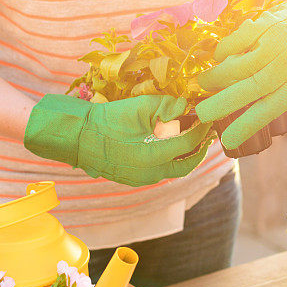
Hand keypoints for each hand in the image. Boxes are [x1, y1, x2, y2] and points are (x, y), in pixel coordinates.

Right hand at [24, 94, 211, 185]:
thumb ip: (168, 107)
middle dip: (200, 149)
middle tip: (207, 135)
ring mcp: (142, 178)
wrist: (79, 136)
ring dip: (185, 156)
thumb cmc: (109, 119)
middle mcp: (152, 172)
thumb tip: (187, 107)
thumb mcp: (140, 107)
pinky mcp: (133, 179)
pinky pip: (159, 172)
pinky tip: (170, 147)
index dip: (202, 129)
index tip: (208, 118)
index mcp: (155, 155)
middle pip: (187, 165)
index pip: (190, 143)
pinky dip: (170, 161)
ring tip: (192, 140)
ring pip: (174, 171)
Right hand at [195, 0, 286, 148]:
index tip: (226, 140)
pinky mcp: (264, 25)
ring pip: (237, 66)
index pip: (267, 112)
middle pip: (248, 90)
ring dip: (215, 78)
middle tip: (201, 114)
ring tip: (205, 83)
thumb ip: (271, 98)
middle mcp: (284, 66)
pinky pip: (234, 43)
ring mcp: (274, 44)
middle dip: (220, 105)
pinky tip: (218, 59)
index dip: (245, 128)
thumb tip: (237, 124)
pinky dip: (222, 53)